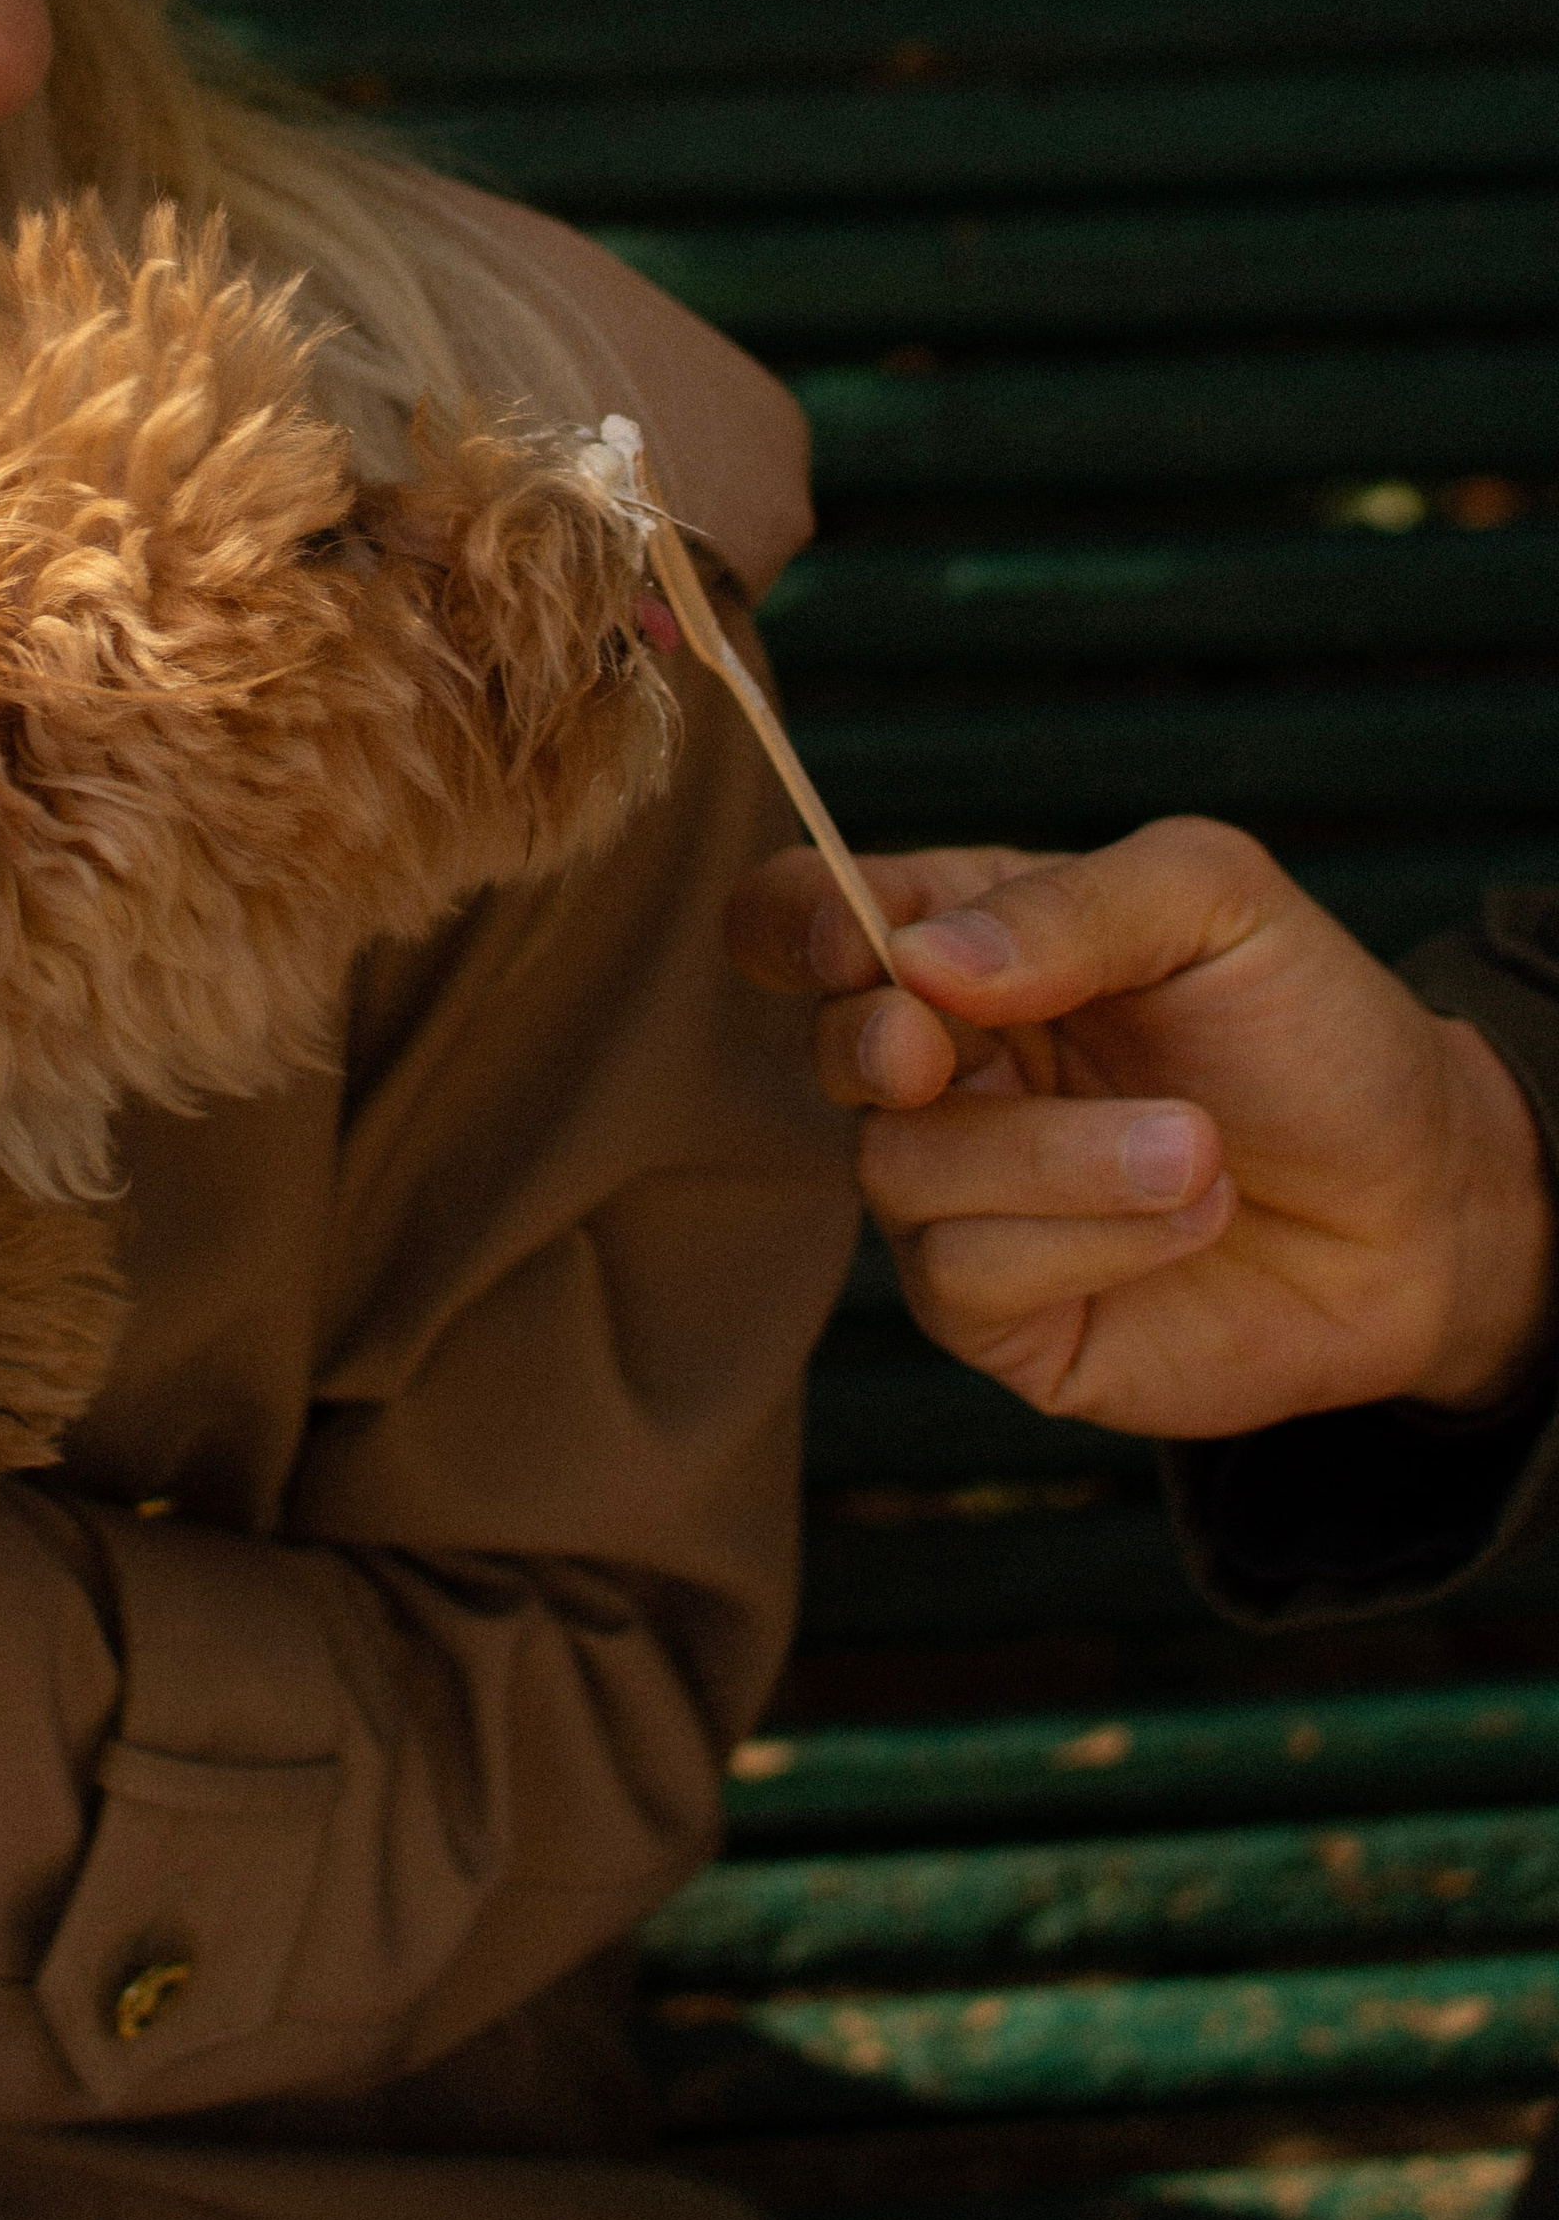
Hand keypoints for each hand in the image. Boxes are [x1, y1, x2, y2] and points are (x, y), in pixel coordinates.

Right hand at [728, 819, 1552, 1437]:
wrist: (1427, 1203)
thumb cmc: (1314, 1030)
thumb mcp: (1219, 902)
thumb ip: (1074, 904)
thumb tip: (921, 963)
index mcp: (962, 942)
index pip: (801, 915)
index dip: (792, 924)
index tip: (855, 947)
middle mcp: (940, 1069)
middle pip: (827, 1051)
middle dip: (877, 1047)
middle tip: (942, 1048)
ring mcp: (959, 1197)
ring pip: (899, 1172)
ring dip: (1054, 1157)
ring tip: (1199, 1147)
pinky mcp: (997, 1317)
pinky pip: (965, 1277)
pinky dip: (1086, 1237)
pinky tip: (1191, 1213)